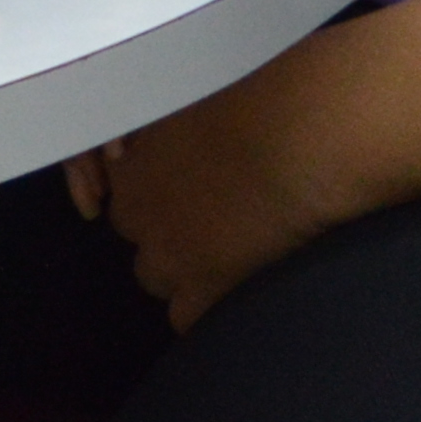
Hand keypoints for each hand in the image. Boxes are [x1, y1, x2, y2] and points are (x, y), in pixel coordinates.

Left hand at [80, 62, 363, 327]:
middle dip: (165, 233)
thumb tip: (169, 137)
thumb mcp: (194, 101)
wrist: (298, 137)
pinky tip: (232, 299)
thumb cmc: (257, 101)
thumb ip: (173, 128)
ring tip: (227, 258)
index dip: (157, 195)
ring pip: (155, 278)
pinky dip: (205, 313)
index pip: (122, 192)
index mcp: (131, 161)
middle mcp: (138, 209)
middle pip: (136, 236)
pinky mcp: (204, 287)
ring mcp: (167, 253)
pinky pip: (185, 320)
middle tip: (212, 223)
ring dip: (183, 272)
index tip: (189, 193)